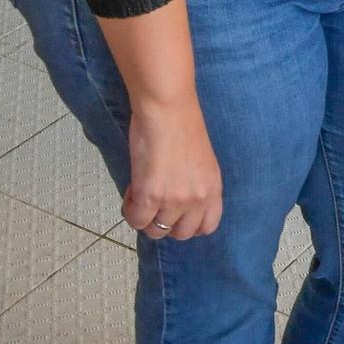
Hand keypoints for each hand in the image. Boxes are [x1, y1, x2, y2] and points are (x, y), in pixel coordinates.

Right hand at [123, 100, 222, 240]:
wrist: (167, 109)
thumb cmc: (182, 125)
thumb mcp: (201, 161)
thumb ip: (194, 185)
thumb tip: (176, 202)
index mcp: (213, 189)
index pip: (207, 226)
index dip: (188, 224)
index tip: (175, 214)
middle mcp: (198, 199)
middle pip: (181, 234)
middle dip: (165, 223)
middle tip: (154, 203)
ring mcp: (175, 200)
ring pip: (156, 231)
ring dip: (145, 216)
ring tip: (141, 193)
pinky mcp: (151, 196)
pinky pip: (136, 220)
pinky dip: (130, 210)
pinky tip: (132, 189)